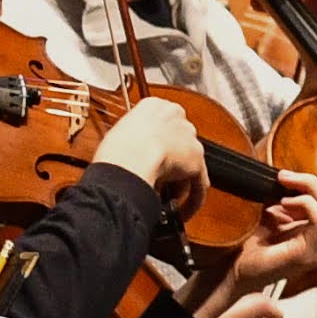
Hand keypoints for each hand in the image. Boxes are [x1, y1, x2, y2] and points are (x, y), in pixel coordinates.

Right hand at [92, 96, 207, 208]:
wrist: (131, 155)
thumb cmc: (117, 146)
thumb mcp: (121, 134)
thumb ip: (134, 138)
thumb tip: (131, 153)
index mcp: (155, 106)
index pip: (163, 124)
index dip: (156, 144)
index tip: (150, 157)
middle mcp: (176, 116)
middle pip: (178, 142)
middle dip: (170, 163)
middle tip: (157, 180)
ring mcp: (189, 137)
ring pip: (189, 163)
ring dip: (179, 183)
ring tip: (167, 200)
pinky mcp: (197, 159)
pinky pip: (199, 184)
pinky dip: (192, 200)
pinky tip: (184, 211)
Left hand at [227, 173, 316, 293]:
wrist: (232, 270)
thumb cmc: (252, 243)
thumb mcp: (279, 214)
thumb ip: (296, 199)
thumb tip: (298, 176)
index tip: (305, 183)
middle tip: (293, 179)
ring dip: (310, 190)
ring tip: (285, 191)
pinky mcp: (306, 256)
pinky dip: (303, 204)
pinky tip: (282, 206)